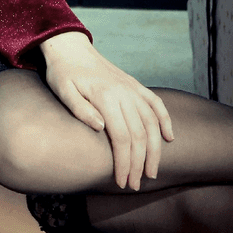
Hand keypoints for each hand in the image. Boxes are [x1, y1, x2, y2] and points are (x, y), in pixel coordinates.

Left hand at [40, 31, 174, 190]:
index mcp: (106, 96)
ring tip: (151, 171)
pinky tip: (169, 138)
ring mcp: (132, 88)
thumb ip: (80, 109)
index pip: (122, 138)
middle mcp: (124, 92)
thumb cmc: (63, 72)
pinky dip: (166, 120)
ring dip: (155, 150)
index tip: (121, 182)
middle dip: (139, 164)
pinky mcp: (135, 85)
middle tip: (134, 185)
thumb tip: (101, 127)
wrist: (69, 47)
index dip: (124, 163)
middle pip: (139, 135)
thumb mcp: (63, 90)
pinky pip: (156, 103)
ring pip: (152, 123)